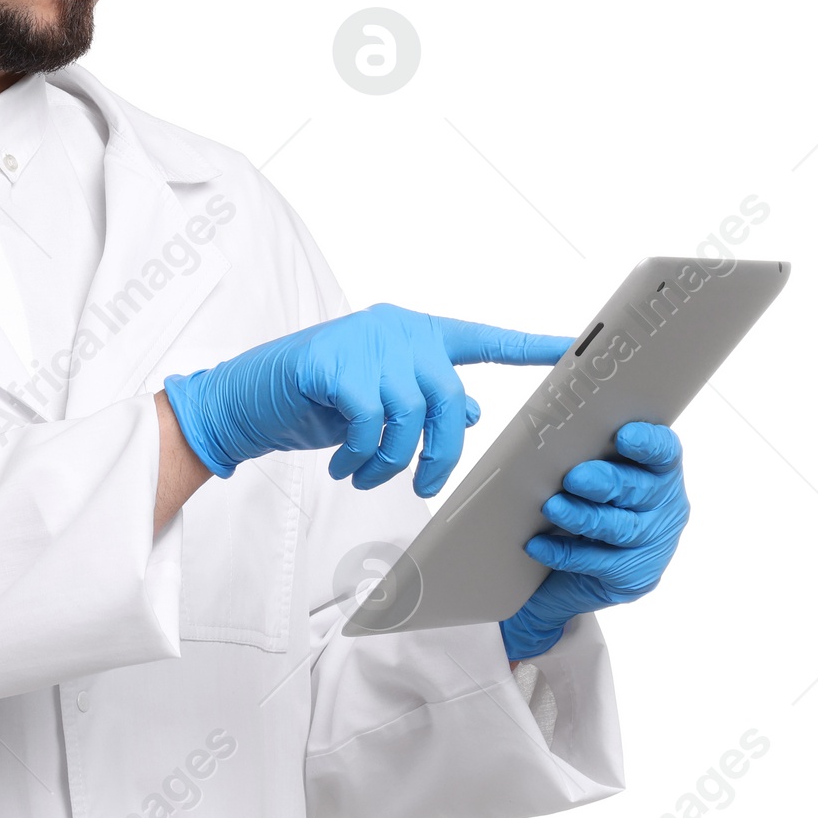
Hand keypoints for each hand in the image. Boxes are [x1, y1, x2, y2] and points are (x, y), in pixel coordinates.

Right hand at [163, 303, 572, 496]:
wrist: (243, 401)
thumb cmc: (311, 400)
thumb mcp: (375, 402)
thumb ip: (422, 400)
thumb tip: (473, 414)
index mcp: (414, 334)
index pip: (484, 338)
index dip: (530, 344)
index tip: (574, 345)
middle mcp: (396, 329)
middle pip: (449, 398)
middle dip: (440, 455)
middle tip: (422, 488)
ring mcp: (364, 342)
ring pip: (410, 416)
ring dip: (392, 462)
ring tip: (364, 477)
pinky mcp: (332, 362)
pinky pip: (369, 422)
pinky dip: (360, 455)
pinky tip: (341, 465)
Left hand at [500, 422, 689, 660]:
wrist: (577, 574)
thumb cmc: (586, 505)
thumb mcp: (592, 476)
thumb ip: (583, 454)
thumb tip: (543, 431)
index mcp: (659, 471)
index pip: (664, 452)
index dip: (648, 444)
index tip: (625, 436)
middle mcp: (664, 506)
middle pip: (639, 489)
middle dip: (606, 482)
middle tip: (574, 477)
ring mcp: (652, 544)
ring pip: (620, 528)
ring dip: (583, 516)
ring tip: (552, 507)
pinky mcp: (633, 576)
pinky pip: (598, 563)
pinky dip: (564, 552)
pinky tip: (539, 545)